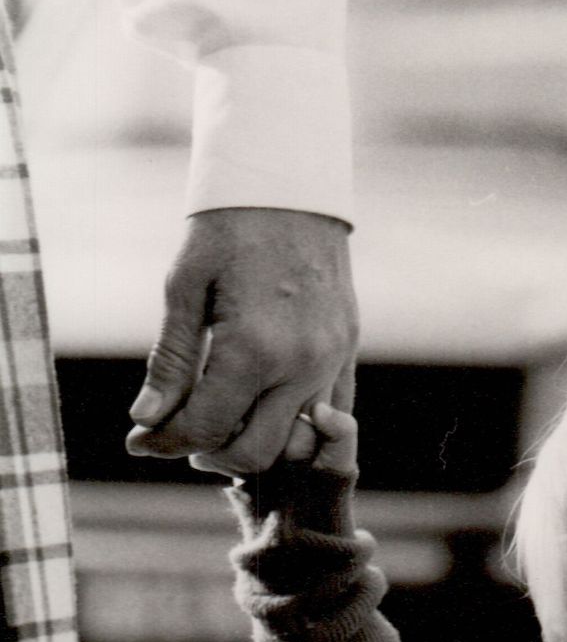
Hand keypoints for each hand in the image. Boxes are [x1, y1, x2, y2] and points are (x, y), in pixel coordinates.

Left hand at [126, 206, 357, 474]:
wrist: (293, 187)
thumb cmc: (229, 228)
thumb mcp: (184, 287)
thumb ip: (171, 361)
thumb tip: (147, 418)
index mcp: (253, 349)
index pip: (206, 427)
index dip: (166, 441)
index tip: (141, 439)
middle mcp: (300, 367)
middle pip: (255, 452)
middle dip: (211, 454)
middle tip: (182, 435)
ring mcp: (332, 363)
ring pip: (298, 445)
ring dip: (256, 444)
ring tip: (223, 420)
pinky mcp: (349, 352)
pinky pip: (330, 416)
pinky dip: (296, 426)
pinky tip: (264, 406)